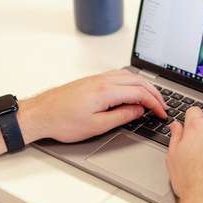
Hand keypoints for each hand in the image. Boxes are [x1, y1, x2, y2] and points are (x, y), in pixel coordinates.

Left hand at [19, 70, 166, 143]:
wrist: (40, 114)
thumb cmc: (62, 121)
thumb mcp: (96, 126)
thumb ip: (121, 116)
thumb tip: (138, 110)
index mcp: (106, 91)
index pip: (140, 93)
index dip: (155, 104)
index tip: (161, 114)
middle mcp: (102, 80)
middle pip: (137, 81)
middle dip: (154, 93)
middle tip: (162, 107)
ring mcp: (96, 79)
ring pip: (128, 76)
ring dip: (143, 86)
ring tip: (151, 98)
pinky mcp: (91, 81)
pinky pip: (118, 76)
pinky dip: (131, 82)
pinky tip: (132, 90)